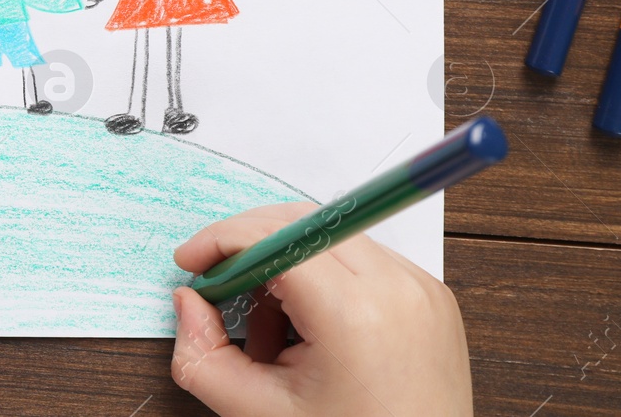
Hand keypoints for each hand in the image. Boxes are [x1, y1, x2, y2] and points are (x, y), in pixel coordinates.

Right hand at [171, 203, 471, 416]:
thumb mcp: (259, 412)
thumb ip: (203, 357)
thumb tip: (188, 302)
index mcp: (355, 315)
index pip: (274, 238)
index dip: (222, 240)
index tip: (192, 261)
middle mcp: (396, 288)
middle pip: (301, 223)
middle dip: (249, 247)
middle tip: (220, 287)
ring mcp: (420, 288)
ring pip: (330, 236)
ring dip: (286, 265)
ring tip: (275, 331)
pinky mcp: (431, 295)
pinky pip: (363, 259)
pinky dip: (325, 279)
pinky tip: (313, 331)